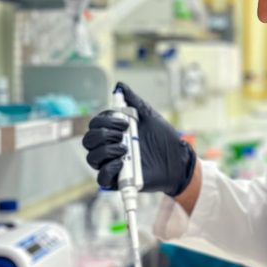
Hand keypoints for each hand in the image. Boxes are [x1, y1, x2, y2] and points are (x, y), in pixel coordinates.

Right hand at [82, 82, 195, 196]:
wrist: (177, 159)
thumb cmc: (163, 138)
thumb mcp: (148, 116)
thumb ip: (133, 101)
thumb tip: (120, 86)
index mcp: (113, 132)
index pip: (94, 125)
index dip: (104, 120)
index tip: (125, 121)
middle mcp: (108, 148)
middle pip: (89, 140)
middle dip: (103, 134)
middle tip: (123, 133)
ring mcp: (112, 164)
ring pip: (92, 158)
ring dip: (106, 150)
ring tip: (125, 148)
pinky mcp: (118, 180)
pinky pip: (102, 178)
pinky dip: (108, 169)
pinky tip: (122, 162)